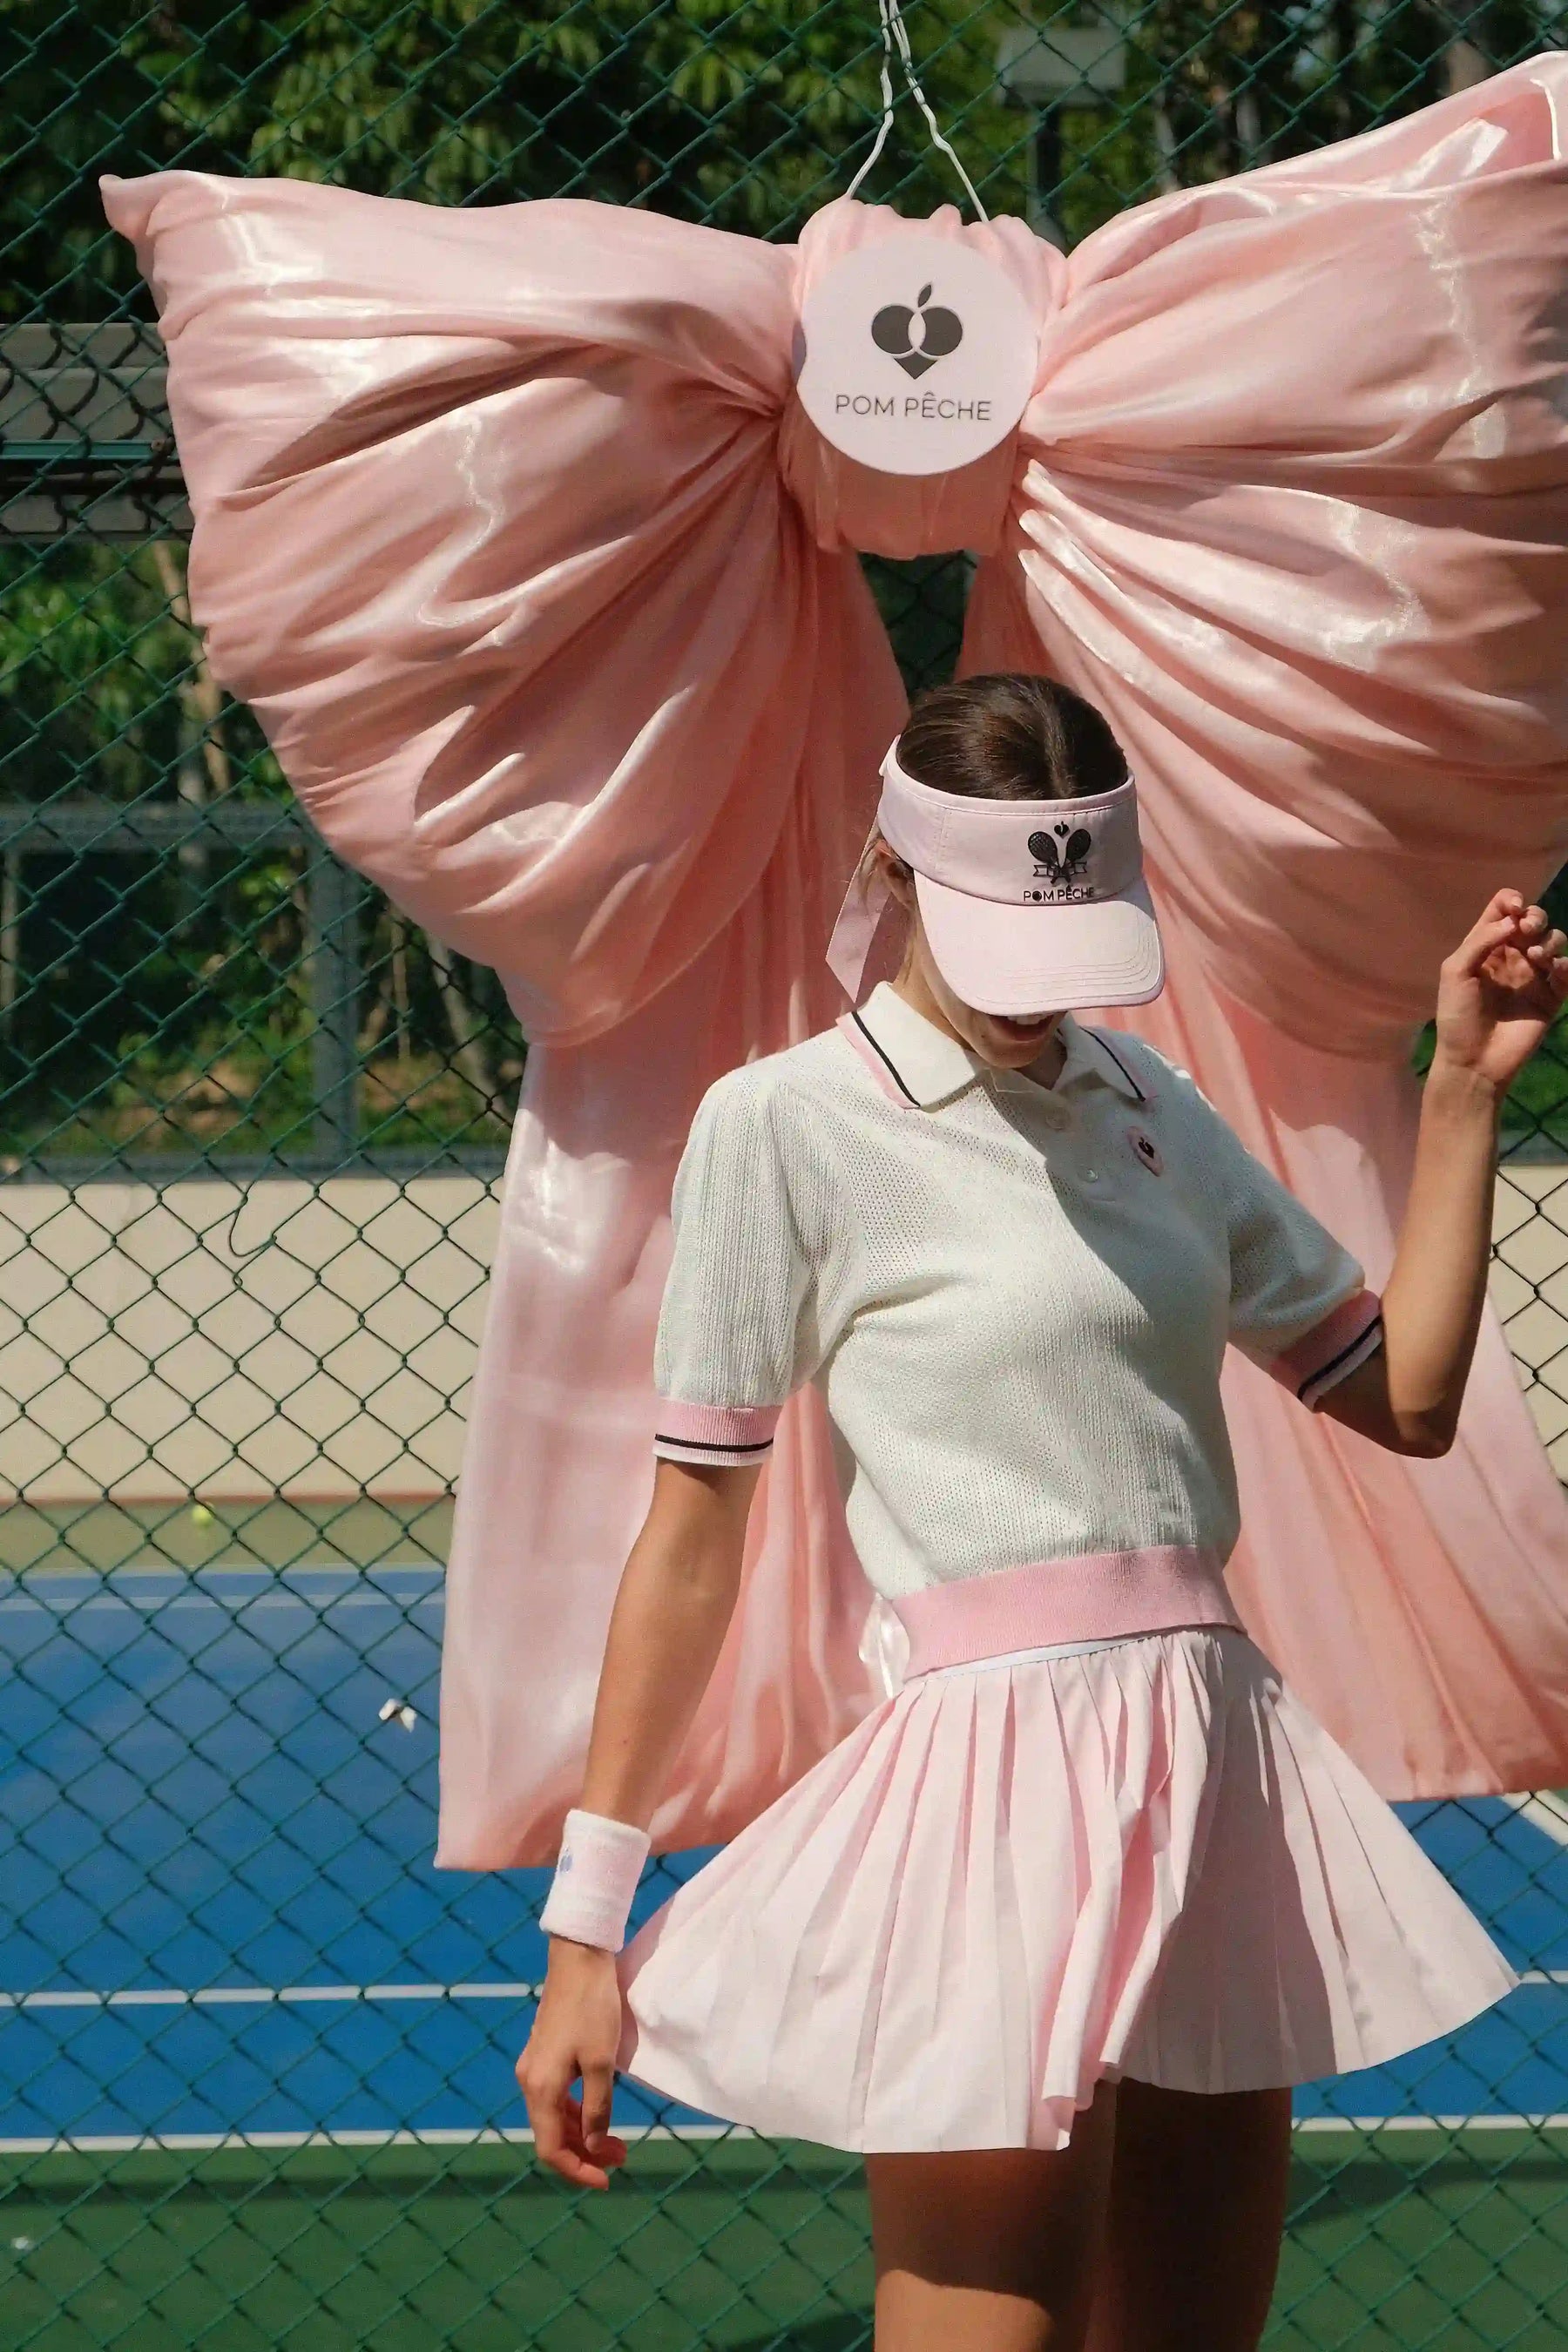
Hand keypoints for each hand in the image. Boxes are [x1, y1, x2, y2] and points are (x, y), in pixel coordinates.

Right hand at [516, 1938, 628, 2189]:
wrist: (579, 1959)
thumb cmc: (594, 2008)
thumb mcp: (602, 2062)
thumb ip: (596, 2109)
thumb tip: (591, 2147)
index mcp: (541, 2087)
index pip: (550, 2148)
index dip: (577, 2171)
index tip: (607, 2180)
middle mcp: (529, 2081)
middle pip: (551, 2136)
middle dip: (584, 2154)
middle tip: (622, 2157)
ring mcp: (534, 2067)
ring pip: (553, 2118)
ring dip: (582, 2135)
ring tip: (616, 2142)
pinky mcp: (543, 2055)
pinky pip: (555, 2099)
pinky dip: (576, 2114)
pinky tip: (597, 2113)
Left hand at [1432, 890, 1567, 1095]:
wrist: (1474, 1060)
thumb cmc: (1457, 1016)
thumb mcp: (1455, 972)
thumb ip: (1480, 940)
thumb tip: (1513, 921)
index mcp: (1486, 947)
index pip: (1503, 911)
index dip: (1511, 900)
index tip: (1515, 907)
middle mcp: (1512, 956)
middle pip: (1534, 920)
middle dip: (1535, 916)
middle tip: (1526, 930)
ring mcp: (1533, 976)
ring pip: (1554, 941)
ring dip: (1549, 940)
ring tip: (1535, 957)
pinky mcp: (1551, 997)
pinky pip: (1567, 971)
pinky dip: (1566, 964)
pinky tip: (1554, 968)